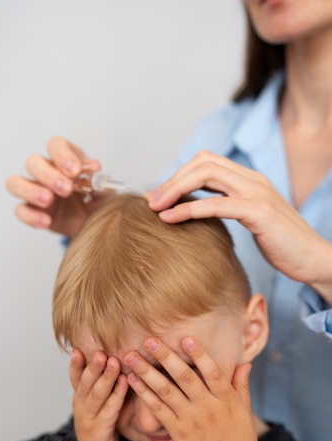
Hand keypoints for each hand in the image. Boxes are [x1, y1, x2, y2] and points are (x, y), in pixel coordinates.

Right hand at [6, 137, 112, 237]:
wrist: (95, 226)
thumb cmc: (98, 203)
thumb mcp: (104, 192)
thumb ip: (98, 180)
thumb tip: (94, 167)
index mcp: (65, 160)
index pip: (56, 146)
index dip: (63, 155)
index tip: (75, 171)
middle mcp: (46, 171)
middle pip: (33, 162)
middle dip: (49, 175)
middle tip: (67, 190)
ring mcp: (35, 190)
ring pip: (15, 182)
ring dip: (30, 190)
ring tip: (48, 200)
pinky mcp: (31, 210)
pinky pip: (20, 210)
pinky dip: (31, 216)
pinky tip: (46, 222)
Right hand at [70, 348, 127, 440]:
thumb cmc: (99, 427)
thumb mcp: (95, 405)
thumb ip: (100, 386)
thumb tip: (111, 359)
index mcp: (79, 398)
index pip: (74, 378)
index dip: (75, 364)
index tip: (77, 349)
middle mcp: (81, 406)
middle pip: (85, 383)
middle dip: (93, 366)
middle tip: (100, 351)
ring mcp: (89, 419)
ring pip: (96, 395)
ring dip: (105, 378)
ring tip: (113, 361)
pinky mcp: (100, 431)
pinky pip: (109, 410)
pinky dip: (117, 395)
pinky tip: (124, 383)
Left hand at [124, 336, 256, 440]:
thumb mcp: (245, 414)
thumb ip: (241, 386)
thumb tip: (244, 362)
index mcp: (227, 400)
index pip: (213, 372)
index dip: (200, 355)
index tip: (186, 338)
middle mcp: (208, 407)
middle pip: (184, 377)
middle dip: (165, 356)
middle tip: (149, 339)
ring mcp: (190, 420)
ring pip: (166, 391)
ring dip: (146, 372)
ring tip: (131, 356)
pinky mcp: (177, 433)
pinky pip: (157, 410)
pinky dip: (144, 394)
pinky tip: (132, 380)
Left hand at [145, 151, 331, 303]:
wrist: (311, 258)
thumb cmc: (280, 244)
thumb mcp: (249, 219)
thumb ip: (228, 207)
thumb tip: (197, 209)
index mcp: (249, 179)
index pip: (207, 161)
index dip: (179, 174)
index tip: (159, 196)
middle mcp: (252, 180)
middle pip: (203, 163)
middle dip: (172, 179)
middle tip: (150, 200)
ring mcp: (257, 193)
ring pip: (207, 175)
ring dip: (175, 189)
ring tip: (155, 207)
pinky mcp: (259, 212)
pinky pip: (217, 204)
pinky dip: (189, 209)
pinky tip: (171, 219)